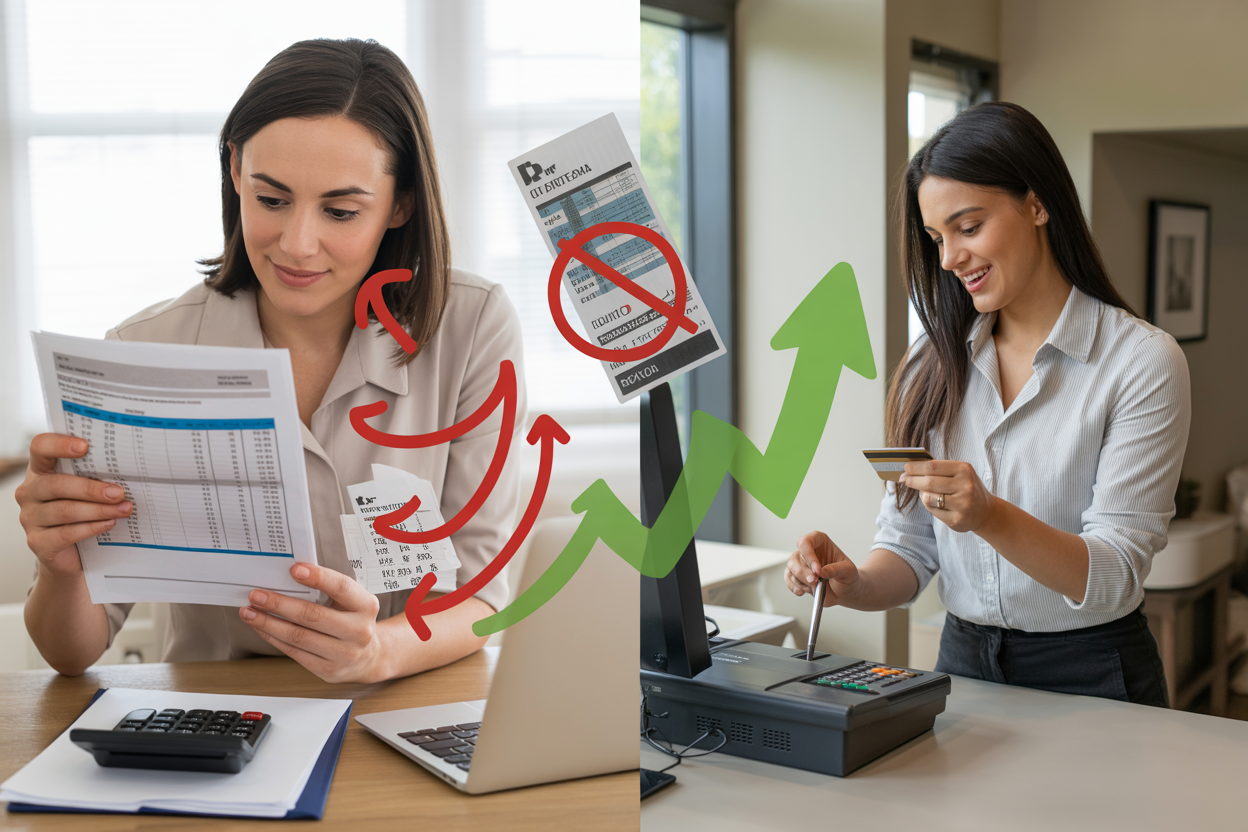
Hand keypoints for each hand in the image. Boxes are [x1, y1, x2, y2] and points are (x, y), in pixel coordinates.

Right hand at [15, 434, 132, 577]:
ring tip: (124, 509)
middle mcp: (30, 491)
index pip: (40, 448)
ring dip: (99, 510)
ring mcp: (30, 518)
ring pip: (65, 510)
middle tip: (118, 492)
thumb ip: (96, 475)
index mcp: (41, 470)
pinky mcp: (38, 542)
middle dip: (91, 488)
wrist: (71, 552)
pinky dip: (92, 527)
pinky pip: (66, 533)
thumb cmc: (83, 510)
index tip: (85, 446)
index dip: (59, 444)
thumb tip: (130, 470)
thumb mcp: (86, 489)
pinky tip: (109, 523)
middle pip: (57, 484)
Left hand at [240, 562, 384, 683]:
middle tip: (257, 595)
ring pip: (298, 636)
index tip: (294, 569)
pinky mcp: (328, 670)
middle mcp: (359, 631)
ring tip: (250, 612)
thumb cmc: (353, 621)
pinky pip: (294, 652)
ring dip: (268, 623)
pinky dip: (274, 638)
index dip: (318, 577)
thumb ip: (328, 590)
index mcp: (366, 606)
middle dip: (279, 604)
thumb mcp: (352, 601)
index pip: (341, 587)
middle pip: (312, 615)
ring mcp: (344, 653)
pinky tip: (262, 628)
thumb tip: (289, 577)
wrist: (369, 656)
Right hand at [784, 531, 862, 607]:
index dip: (809, 556)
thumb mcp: (848, 571)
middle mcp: (808, 550)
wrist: (846, 590)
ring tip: (815, 587)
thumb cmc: (848, 576)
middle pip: (795, 557)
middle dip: (803, 572)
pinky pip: (789, 580)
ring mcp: (800, 563)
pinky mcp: (797, 576)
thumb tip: (821, 572)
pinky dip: (795, 587)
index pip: (806, 542)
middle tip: (814, 581)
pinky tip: (804, 591)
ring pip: (791, 569)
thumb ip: (836, 569)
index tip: (818, 570)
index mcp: (819, 541)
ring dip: (801, 581)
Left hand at [900, 459, 995, 532]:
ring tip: (924, 492)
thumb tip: (910, 468)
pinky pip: (933, 511)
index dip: (915, 467)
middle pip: (929, 482)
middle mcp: (965, 486)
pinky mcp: (957, 519)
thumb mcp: (959, 473)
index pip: (933, 466)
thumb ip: (939, 470)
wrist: (986, 512)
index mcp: (964, 470)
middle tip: (903, 479)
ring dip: (922, 494)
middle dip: (912, 480)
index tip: (905, 468)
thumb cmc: (966, 488)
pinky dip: (930, 505)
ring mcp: (962, 504)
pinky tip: (935, 503)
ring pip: (928, 497)